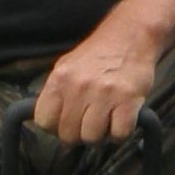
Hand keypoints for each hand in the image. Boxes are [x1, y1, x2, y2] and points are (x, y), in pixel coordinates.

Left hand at [34, 22, 158, 145]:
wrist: (131, 36)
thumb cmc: (99, 54)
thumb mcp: (67, 66)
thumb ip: (56, 92)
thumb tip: (48, 120)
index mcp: (60, 78)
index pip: (44, 121)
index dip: (55, 127)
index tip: (66, 123)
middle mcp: (79, 86)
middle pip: (68, 135)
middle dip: (79, 134)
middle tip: (88, 122)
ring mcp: (104, 94)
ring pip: (92, 138)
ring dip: (100, 135)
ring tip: (106, 120)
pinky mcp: (128, 100)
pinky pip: (119, 135)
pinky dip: (121, 133)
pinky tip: (121, 119)